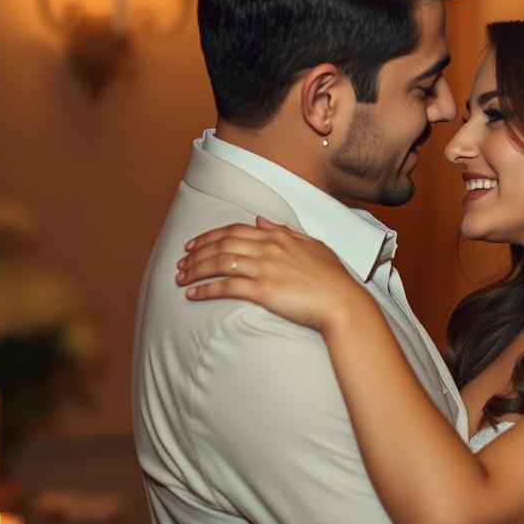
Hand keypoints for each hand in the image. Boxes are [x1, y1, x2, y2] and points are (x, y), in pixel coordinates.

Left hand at [175, 217, 365, 331]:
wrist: (342, 302)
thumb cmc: (332, 278)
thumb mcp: (312, 245)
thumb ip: (285, 231)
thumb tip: (261, 221)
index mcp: (278, 236)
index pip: (234, 230)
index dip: (209, 236)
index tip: (193, 244)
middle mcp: (268, 248)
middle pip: (221, 244)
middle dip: (196, 253)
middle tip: (181, 263)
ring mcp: (265, 269)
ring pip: (219, 263)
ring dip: (195, 270)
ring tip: (180, 279)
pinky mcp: (263, 291)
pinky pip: (226, 287)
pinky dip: (205, 289)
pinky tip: (192, 294)